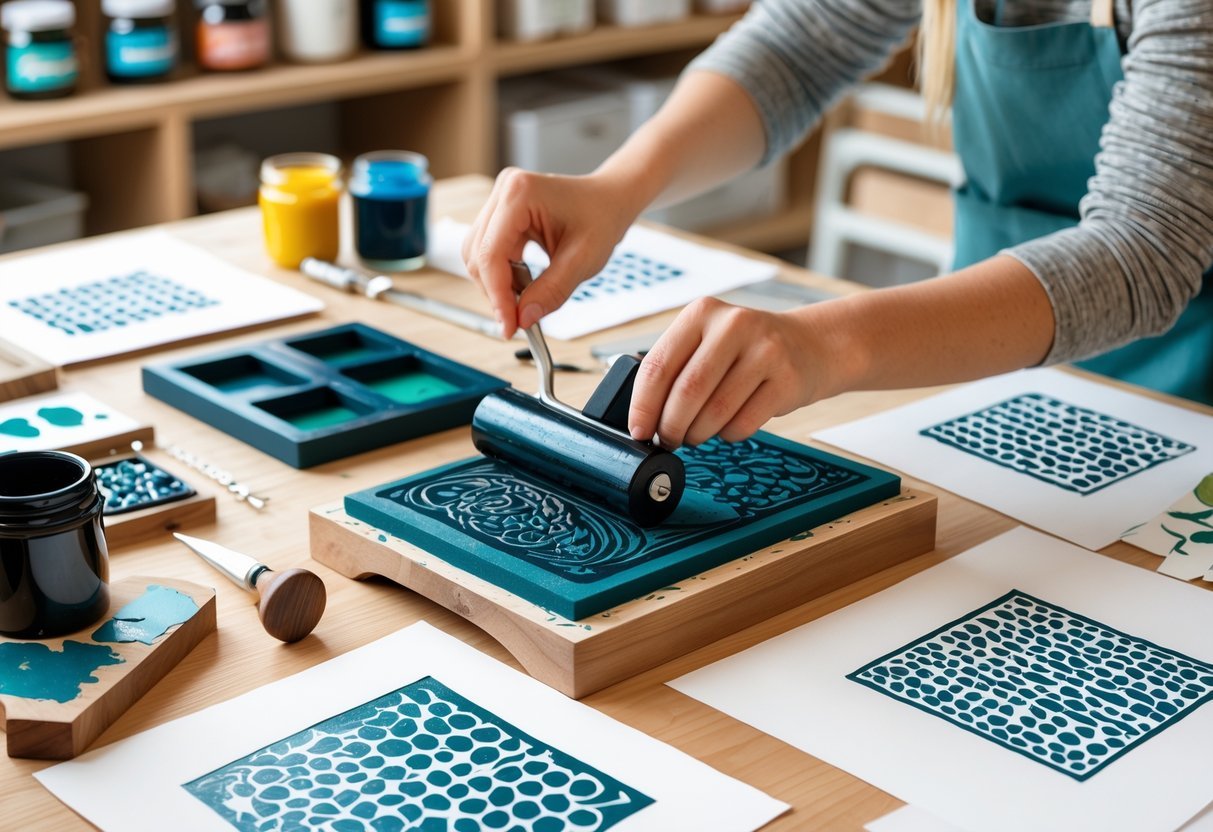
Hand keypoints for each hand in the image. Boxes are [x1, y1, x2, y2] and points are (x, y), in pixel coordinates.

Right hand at [462, 168, 638, 338]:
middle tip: (518, 321)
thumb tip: (524, 318)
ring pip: (479, 256)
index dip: (497, 294)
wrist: (610, 199)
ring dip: (497, 285)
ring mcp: (500, 202)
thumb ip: (552, 291)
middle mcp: (504, 192)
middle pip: (479, 255)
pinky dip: (503, 275)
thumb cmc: (601, 217)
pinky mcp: (501, 215)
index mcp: (520, 193)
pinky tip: (524, 285)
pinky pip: (489, 252)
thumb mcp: (583, 259)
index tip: (509, 325)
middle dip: (496, 292)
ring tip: (526, 300)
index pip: (491, 253)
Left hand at [628, 298, 823, 447]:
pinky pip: (743, 424)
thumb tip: (641, 417)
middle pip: (687, 392)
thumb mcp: (707, 340)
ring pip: (715, 412)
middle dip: (670, 426)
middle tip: (668, 439)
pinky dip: (727, 434)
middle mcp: (734, 325)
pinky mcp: (787, 380)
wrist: (808, 345)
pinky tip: (729, 424)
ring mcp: (765, 351)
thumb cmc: (744, 350)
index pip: (658, 365)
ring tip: (696, 433)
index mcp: (702, 313)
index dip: (642, 406)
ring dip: (697, 434)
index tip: (638, 430)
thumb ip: (675, 367)